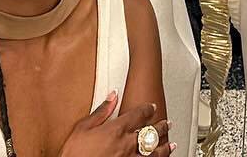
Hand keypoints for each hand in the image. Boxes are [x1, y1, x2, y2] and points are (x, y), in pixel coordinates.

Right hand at [59, 93, 173, 156]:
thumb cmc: (74, 154)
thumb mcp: (82, 128)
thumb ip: (101, 111)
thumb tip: (112, 96)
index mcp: (116, 130)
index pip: (138, 115)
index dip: (147, 109)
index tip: (152, 107)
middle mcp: (127, 144)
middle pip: (151, 133)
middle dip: (161, 127)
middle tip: (168, 123)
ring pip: (154, 152)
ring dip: (164, 147)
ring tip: (171, 143)